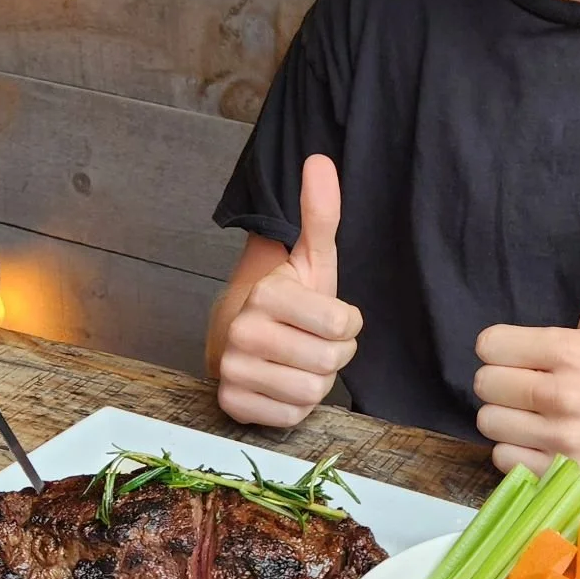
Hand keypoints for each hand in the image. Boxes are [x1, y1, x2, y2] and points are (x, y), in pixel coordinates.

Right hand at [217, 154, 362, 427]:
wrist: (239, 334)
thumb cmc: (286, 299)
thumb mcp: (310, 258)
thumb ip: (320, 214)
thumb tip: (320, 160)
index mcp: (267, 294)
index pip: (342, 324)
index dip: (348, 324)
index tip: (330, 316)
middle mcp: (243, 331)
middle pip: (331, 361)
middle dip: (334, 354)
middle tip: (315, 341)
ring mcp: (233, 369)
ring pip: (313, 392)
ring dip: (317, 380)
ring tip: (300, 360)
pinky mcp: (231, 403)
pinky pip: (290, 418)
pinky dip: (295, 406)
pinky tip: (283, 383)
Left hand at [473, 208, 579, 492]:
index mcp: (571, 351)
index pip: (489, 344)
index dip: (502, 349)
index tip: (526, 356)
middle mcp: (565, 395)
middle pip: (484, 385)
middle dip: (501, 384)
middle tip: (531, 387)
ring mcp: (561, 439)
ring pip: (488, 422)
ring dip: (505, 419)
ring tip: (535, 415)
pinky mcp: (557, 474)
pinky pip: (500, 459)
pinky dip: (513, 453)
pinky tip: (540, 442)